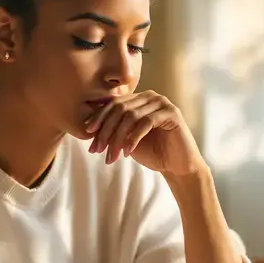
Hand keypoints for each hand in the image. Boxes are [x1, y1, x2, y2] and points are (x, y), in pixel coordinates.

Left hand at [85, 92, 204, 175]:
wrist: (176, 166)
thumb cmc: (151, 152)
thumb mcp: (126, 140)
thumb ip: (112, 130)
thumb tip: (87, 127)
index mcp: (138, 99)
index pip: (113, 103)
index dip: (99, 118)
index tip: (88, 134)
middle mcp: (150, 96)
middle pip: (120, 108)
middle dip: (106, 130)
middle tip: (97, 149)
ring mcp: (162, 102)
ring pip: (131, 116)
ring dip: (118, 138)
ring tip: (112, 156)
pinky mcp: (172, 113)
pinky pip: (146, 122)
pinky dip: (133, 138)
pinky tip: (128, 152)